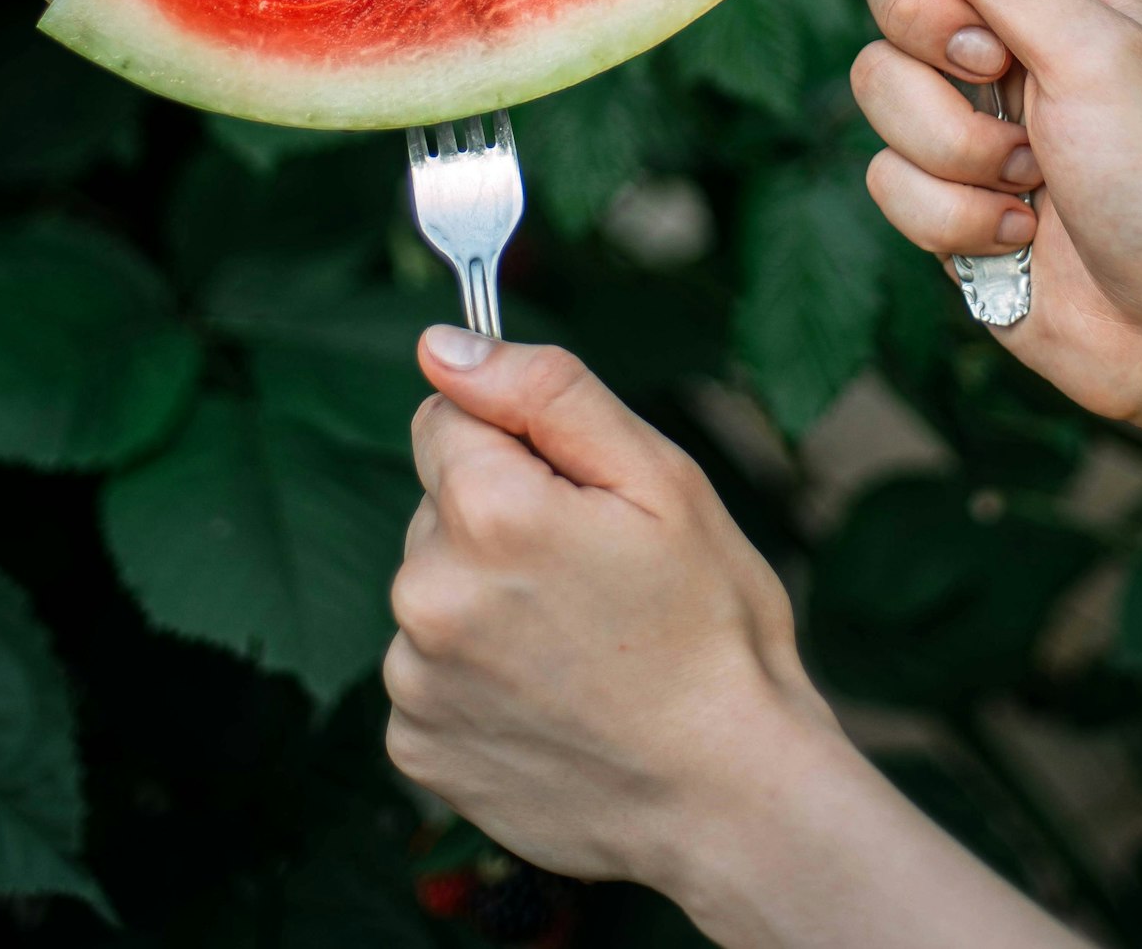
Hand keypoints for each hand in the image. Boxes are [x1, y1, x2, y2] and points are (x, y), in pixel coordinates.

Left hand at [385, 331, 836, 889]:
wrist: (728, 795)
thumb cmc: (711, 625)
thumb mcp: (659, 477)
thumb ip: (544, 391)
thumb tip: (441, 346)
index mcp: (487, 511)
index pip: (446, 417)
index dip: (519, 446)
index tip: (577, 496)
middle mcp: (426, 594)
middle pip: (439, 505)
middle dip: (503, 520)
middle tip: (594, 576)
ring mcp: (414, 681)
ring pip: (433, 588)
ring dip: (486, 599)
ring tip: (579, 643)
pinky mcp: (415, 749)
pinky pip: (429, 670)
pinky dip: (477, 675)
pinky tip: (549, 698)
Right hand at [854, 0, 1141, 467]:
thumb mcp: (1096, 55)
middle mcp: (1002, 28)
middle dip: (931, 34)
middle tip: (1000, 72)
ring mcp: (964, 110)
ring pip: (874, 81)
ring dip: (956, 146)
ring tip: (1032, 177)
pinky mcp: (938, 187)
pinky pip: (882, 174)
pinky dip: (952, 214)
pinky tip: (1017, 233)